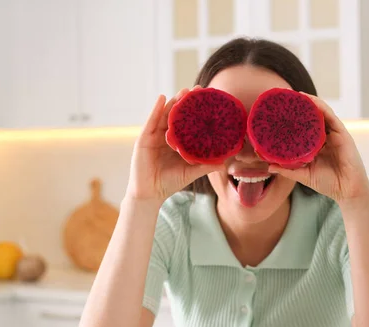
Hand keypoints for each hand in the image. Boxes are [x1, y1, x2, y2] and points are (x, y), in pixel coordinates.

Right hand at [125, 87, 223, 203]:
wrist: (150, 194)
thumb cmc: (169, 183)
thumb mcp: (190, 173)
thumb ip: (205, 166)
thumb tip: (225, 164)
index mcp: (177, 143)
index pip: (188, 123)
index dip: (196, 112)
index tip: (208, 100)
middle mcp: (166, 136)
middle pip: (177, 115)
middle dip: (186, 102)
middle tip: (199, 90)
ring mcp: (154, 136)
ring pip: (165, 115)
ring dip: (174, 101)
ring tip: (184, 91)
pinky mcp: (144, 139)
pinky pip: (151, 121)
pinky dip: (156, 109)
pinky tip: (162, 98)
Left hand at [268, 93, 368, 205]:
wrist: (347, 191)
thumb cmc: (328, 183)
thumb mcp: (303, 175)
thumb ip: (288, 170)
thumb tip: (269, 166)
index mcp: (316, 145)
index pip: (304, 127)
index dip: (293, 119)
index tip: (279, 112)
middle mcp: (325, 137)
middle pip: (312, 117)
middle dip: (300, 107)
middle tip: (285, 99)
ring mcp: (334, 134)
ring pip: (321, 113)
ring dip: (310, 102)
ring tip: (296, 95)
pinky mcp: (342, 134)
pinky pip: (331, 117)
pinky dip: (321, 107)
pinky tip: (311, 101)